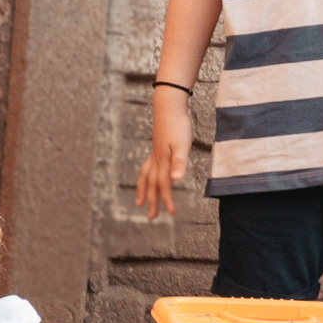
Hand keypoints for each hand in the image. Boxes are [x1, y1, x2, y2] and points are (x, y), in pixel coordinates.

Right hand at [135, 89, 193, 219]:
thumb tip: (175, 181)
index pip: (164, 185)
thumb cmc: (178, 125)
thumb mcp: (182, 145)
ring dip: (144, 189)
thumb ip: (179, 163)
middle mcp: (156, 159)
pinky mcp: (157, 146)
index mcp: (162, 161)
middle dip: (152, 201)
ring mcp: (155, 152)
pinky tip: (152, 175)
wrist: (169, 105)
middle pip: (152, 184)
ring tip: (141, 201)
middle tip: (151, 217)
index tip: (171, 213)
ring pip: (147, 176)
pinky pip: (149, 166)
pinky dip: (148, 175)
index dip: (167, 199)